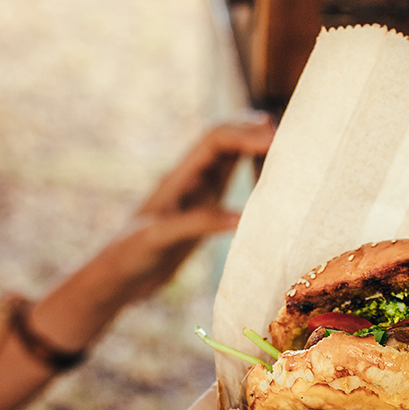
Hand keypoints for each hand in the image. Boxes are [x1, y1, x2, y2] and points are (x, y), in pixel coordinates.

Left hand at [98, 119, 274, 302]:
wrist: (118, 278)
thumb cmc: (130, 254)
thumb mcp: (161, 238)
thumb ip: (198, 223)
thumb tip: (241, 217)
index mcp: (179, 177)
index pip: (215, 140)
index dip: (244, 133)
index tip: (274, 138)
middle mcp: (191, 180)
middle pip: (226, 140)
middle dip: (254, 131)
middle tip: (290, 136)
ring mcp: (198, 195)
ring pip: (230, 159)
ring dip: (255, 149)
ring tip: (285, 149)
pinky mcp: (203, 213)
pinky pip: (231, 184)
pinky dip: (251, 176)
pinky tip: (270, 182)